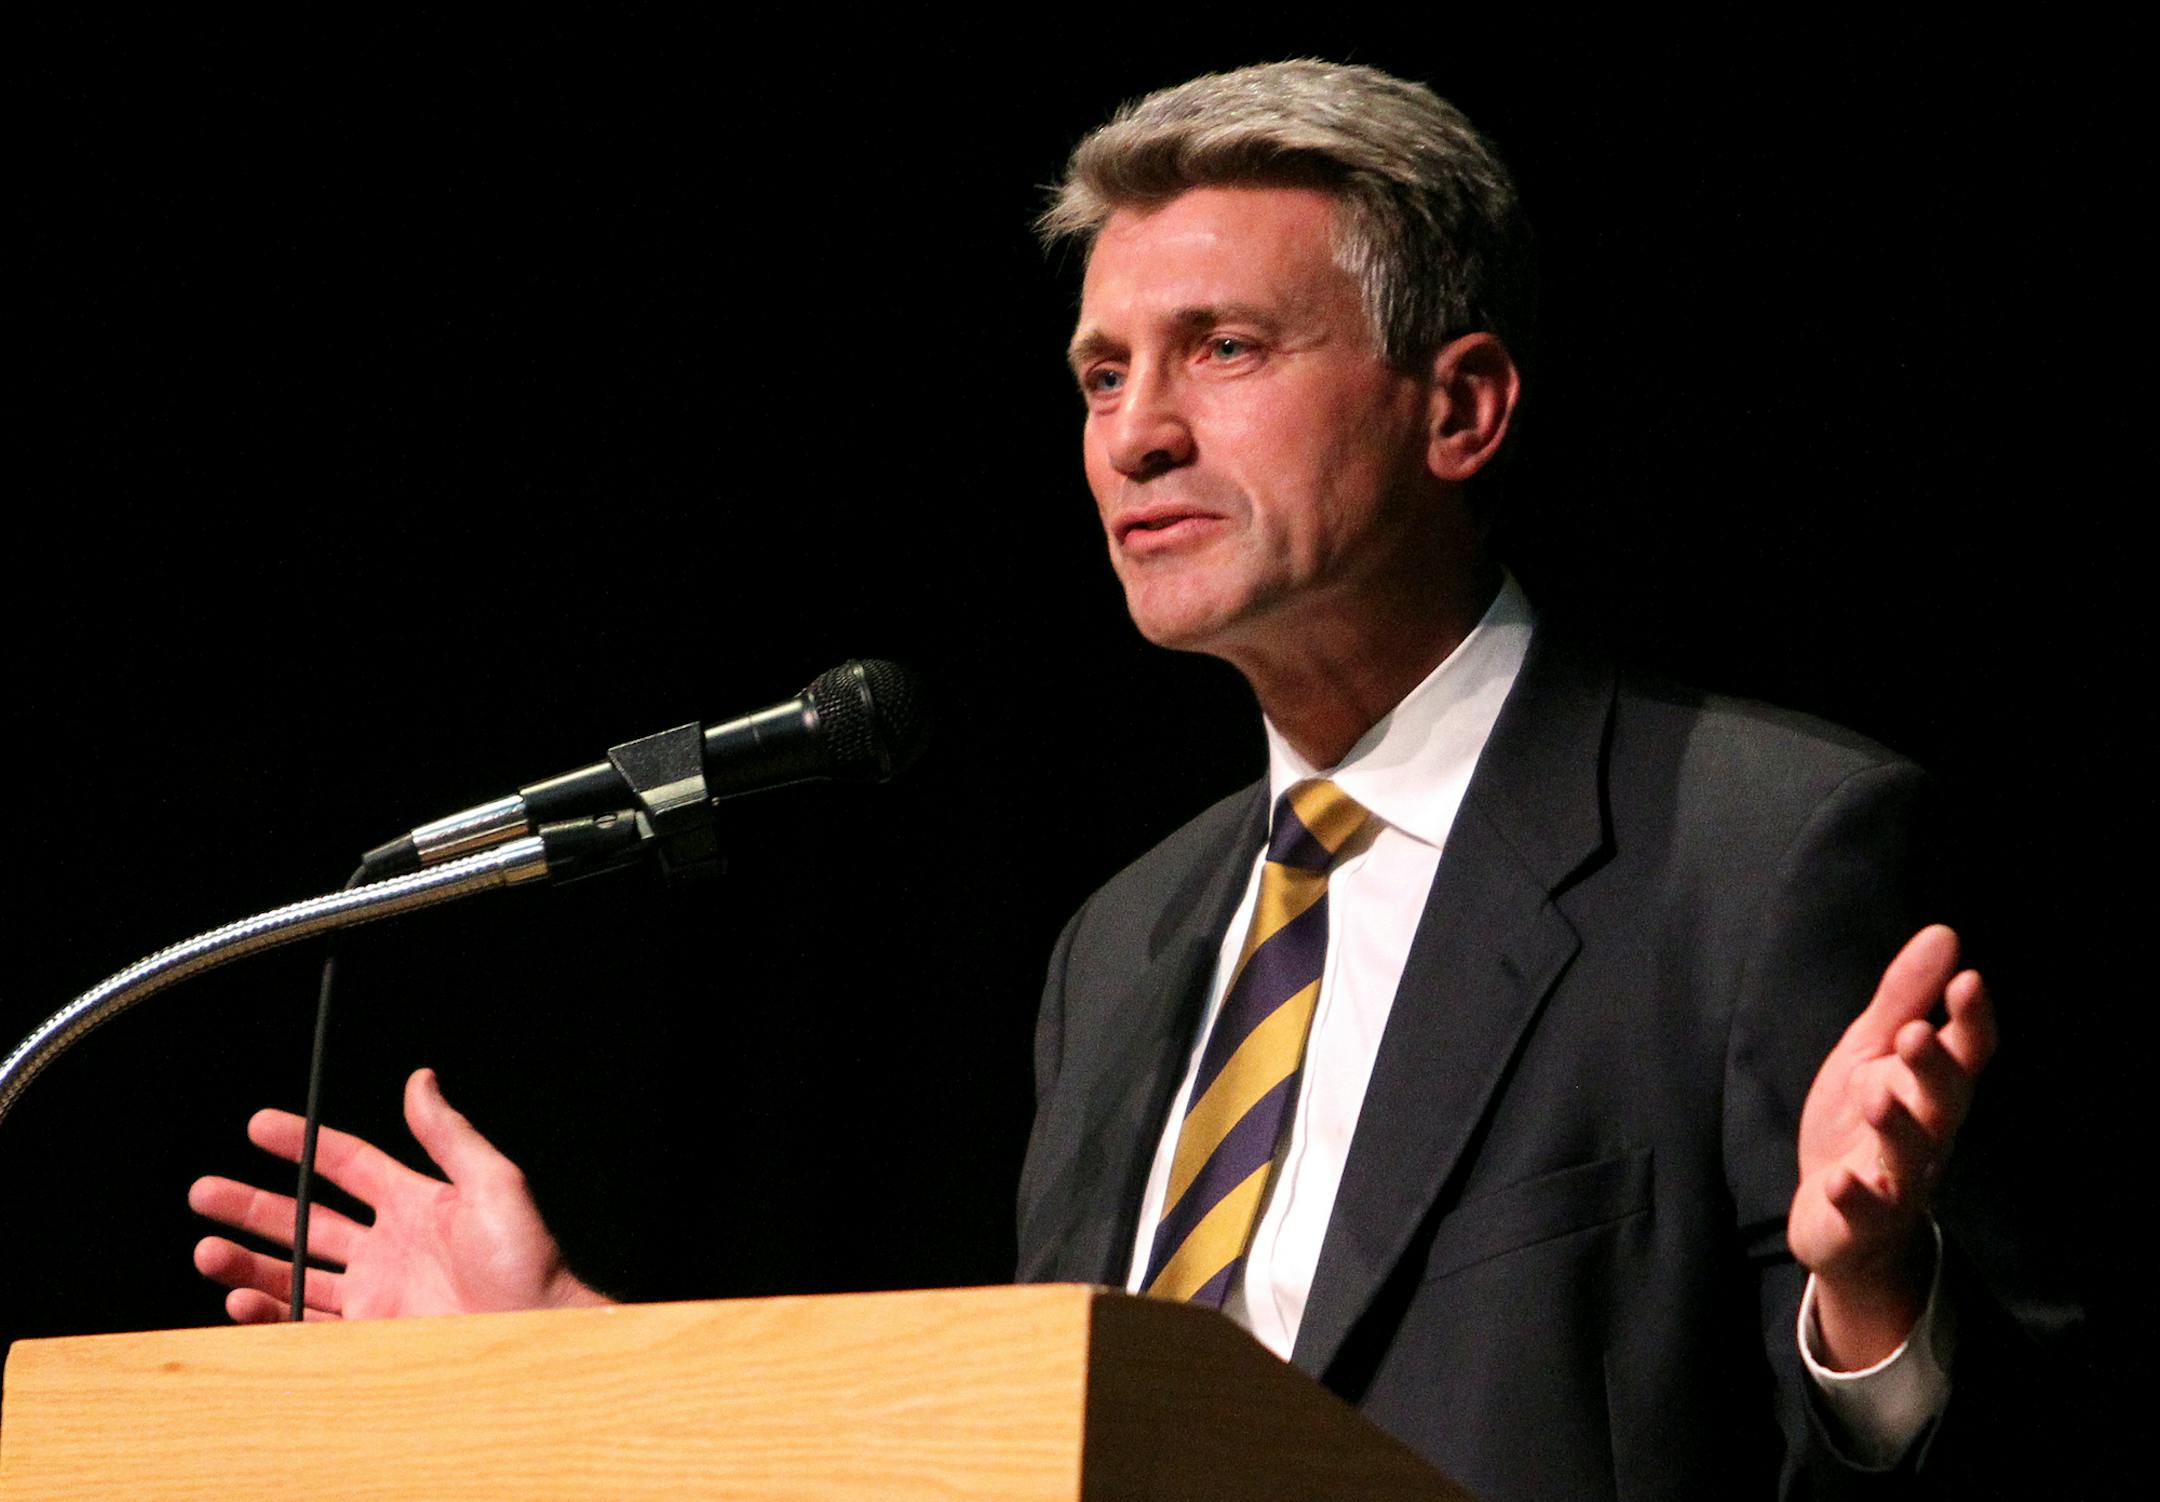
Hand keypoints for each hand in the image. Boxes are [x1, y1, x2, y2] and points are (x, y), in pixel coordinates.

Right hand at [190, 1067, 610, 1321]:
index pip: (347, 1165)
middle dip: (252, 1207)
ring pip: (295, 1274)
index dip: (302, 1145)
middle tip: (203, 1192)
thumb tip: (420, 1079)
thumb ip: (447, 1134)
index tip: (257, 1125)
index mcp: (415, 1203)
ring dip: (248, 1263)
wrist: (535, 1334)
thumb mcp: (493, 1182)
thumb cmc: (526, 1260)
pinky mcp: (370, 1337)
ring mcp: (376, 1294)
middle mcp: (388, 1247)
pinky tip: (242, 1301)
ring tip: (206, 1250)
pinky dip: (270, 1313)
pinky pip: (305, 1324)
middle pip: (305, 1220)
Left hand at [1789, 924, 1994, 1367]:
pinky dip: (1855, 1198)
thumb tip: (1945, 933)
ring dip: (1898, 1128)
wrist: (1838, 1217)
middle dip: (1935, 1069)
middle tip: (1917, 1035)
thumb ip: (1905, 999)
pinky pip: (1865, 1211)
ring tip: (1877, 1098)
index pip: (1966, 1052)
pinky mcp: (1863, 1219)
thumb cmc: (1860, 1123)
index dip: (1972, 1020)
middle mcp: (1926, 1132)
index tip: (1969, 979)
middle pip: (1944, 1101)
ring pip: (1909, 1156)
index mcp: (1930, 1088)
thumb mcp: (1872, 1052)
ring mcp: (1897, 1178)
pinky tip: (1839, 1182)